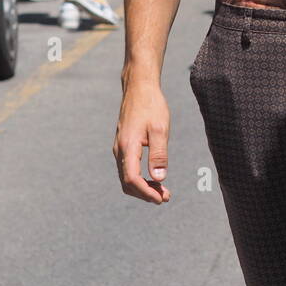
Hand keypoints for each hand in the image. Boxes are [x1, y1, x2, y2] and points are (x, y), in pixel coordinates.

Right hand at [113, 76, 170, 203]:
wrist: (139, 87)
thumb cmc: (151, 105)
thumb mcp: (160, 129)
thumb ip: (159, 154)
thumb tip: (159, 178)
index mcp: (127, 146)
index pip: (132, 179)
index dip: (146, 192)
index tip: (162, 199)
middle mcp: (119, 149)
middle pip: (127, 182)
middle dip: (145, 194)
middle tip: (166, 197)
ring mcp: (120, 148)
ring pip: (126, 177)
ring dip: (143, 187)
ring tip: (163, 191)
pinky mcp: (123, 145)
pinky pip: (127, 169)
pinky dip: (139, 178)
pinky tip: (154, 178)